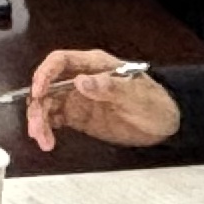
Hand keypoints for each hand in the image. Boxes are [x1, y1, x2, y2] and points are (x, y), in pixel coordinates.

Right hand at [20, 47, 182, 155]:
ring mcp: (77, 98)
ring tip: (43, 140)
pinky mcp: (78, 116)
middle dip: (38, 105)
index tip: (38, 92)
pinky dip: (47, 129)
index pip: (61, 61)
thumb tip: (80, 81)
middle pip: (48, 85)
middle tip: (37, 128)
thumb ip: (109, 87)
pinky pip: (55, 119)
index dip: (45, 74)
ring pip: (48, 104)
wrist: (165, 125)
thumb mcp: (137, 95)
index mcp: (94, 65)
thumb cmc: (154, 103)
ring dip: (40, 120)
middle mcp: (80, 78)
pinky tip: (47, 141)